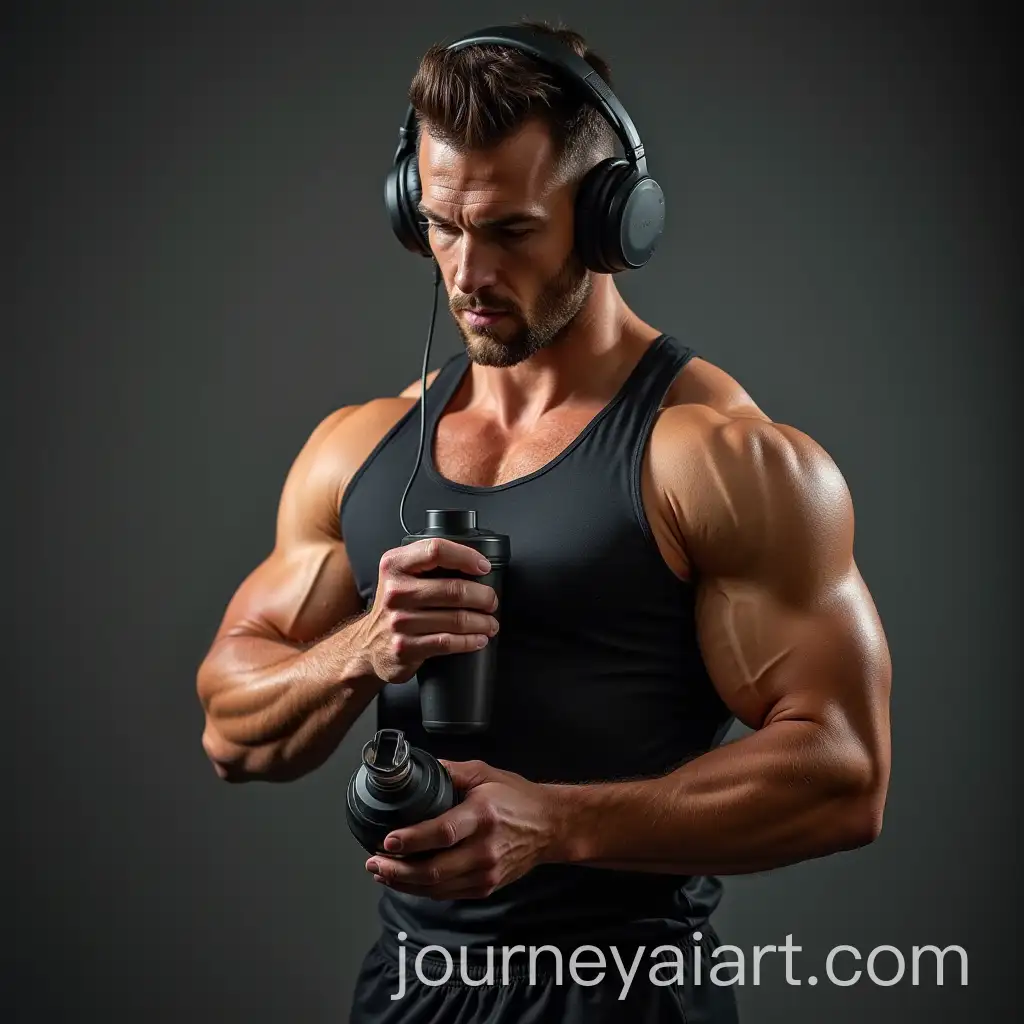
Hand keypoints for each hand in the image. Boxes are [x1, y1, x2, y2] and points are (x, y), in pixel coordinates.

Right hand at [355, 538, 499, 683]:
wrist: (368, 645)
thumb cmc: (395, 606)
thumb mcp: (402, 575)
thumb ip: (428, 564)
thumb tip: (474, 564)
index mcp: (395, 565)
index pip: (436, 550)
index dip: (466, 557)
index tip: (483, 567)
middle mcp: (395, 591)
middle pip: (454, 589)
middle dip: (483, 596)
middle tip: (491, 601)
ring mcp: (399, 621)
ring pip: (456, 619)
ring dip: (482, 622)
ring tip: (490, 623)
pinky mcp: (405, 647)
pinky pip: (448, 642)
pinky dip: (470, 641)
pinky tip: (478, 639)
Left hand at [365, 759, 560, 899]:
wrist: (550, 827)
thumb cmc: (517, 798)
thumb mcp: (484, 773)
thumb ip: (449, 771)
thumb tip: (416, 769)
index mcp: (482, 816)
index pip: (443, 833)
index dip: (412, 840)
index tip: (387, 840)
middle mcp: (484, 849)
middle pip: (434, 869)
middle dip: (398, 870)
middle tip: (373, 862)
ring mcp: (486, 872)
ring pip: (437, 887)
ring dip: (404, 883)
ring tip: (381, 872)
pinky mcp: (485, 887)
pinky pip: (446, 894)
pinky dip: (422, 890)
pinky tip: (405, 881)